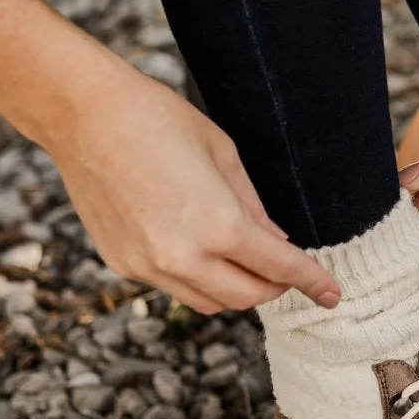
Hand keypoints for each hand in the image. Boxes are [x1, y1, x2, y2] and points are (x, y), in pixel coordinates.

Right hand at [45, 64, 340, 315]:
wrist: (85, 116)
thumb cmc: (159, 120)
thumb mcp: (223, 154)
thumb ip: (253, 206)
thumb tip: (277, 240)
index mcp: (219, 226)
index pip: (279, 268)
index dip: (312, 282)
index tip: (333, 294)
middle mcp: (183, 258)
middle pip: (247, 298)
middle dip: (276, 288)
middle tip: (289, 272)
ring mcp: (148, 267)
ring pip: (209, 303)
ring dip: (236, 290)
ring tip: (248, 263)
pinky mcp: (121, 264)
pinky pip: (172, 287)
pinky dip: (196, 278)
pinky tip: (198, 247)